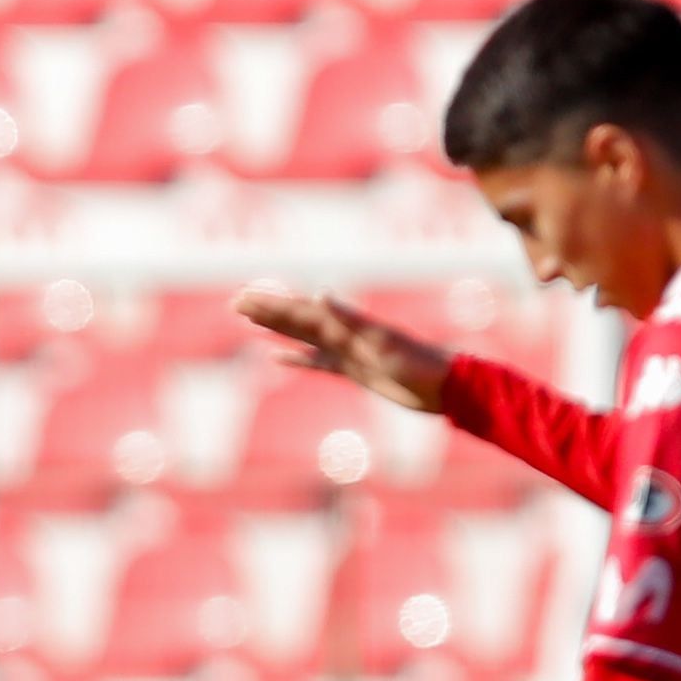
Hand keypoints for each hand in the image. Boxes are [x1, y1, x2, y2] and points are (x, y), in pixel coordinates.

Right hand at [230, 288, 445, 414]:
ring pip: (303, 337)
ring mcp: (347, 351)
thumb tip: (319, 294)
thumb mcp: (383, 342)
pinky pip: (317, 363)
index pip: (301, 311)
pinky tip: (277, 358)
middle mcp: (343, 333)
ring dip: (277, 329)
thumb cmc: (418, 364)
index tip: (245, 298)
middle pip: (297, 319)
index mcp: (348, 324)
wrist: (444, 386)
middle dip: (267, 311)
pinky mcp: (353, 370)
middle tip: (236, 304)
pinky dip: (296, 359)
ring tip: (250, 322)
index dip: (272, 305)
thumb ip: (350, 320)